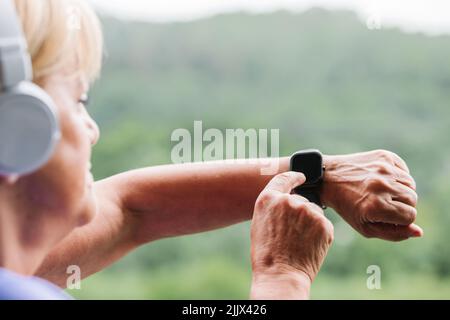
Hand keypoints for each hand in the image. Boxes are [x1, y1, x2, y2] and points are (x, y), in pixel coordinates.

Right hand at [250, 172, 333, 298]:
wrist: (280, 274)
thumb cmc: (267, 253)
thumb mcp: (261, 222)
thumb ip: (274, 206)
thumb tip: (289, 199)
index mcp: (269, 198)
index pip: (285, 178)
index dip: (294, 176)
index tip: (301, 176)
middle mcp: (289, 200)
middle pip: (301, 200)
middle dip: (300, 213)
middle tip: (292, 233)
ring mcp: (308, 211)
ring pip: (314, 212)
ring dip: (310, 223)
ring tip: (299, 241)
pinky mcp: (324, 223)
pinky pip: (324, 225)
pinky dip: (320, 233)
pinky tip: (309, 245)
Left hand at [321, 149, 422, 240]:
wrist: (328, 177)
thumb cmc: (347, 206)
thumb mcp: (365, 227)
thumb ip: (394, 233)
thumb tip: (419, 232)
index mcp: (376, 206)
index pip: (410, 216)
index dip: (401, 219)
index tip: (387, 216)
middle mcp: (381, 185)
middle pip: (413, 200)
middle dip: (402, 205)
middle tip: (383, 204)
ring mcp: (383, 168)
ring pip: (411, 185)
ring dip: (401, 191)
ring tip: (382, 192)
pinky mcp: (384, 156)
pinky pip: (404, 171)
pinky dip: (398, 177)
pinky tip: (382, 180)